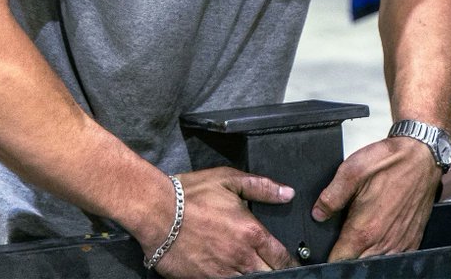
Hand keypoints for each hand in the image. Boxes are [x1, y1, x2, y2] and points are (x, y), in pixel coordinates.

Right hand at [145, 167, 297, 277]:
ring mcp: (222, 272)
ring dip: (254, 275)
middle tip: (276, 268)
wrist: (157, 213)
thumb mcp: (229, 180)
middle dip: (274, 271)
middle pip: (269, 274)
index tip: (293, 263)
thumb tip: (287, 193)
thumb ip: (261, 187)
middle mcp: (240, 257)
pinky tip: (232, 273)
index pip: (280, 256)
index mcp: (251, 233)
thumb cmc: (192, 195)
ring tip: (254, 270)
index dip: (290, 262)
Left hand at [312, 136, 440, 259]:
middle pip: (356, 263)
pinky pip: (394, 257)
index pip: (338, 260)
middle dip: (347, 252)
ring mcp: (400, 243)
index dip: (330, 254)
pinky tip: (381, 231)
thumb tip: (318, 214)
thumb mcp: (352, 170)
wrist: (423, 156)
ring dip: (366, 252)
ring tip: (365, 230)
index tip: (330, 243)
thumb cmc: (390, 161)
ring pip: (375, 261)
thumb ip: (331, 196)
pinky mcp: (412, 240)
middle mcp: (383, 242)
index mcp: (364, 230)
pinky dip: (384, 250)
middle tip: (347, 232)